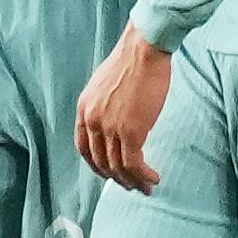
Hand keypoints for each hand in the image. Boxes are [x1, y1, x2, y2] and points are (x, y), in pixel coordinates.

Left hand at [75, 25, 172, 190]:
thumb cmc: (131, 62)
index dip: (96, 166)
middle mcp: (93, 121)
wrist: (144, 50)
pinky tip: (153, 177)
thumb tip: (115, 120)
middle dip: (117, 178)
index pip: (84, 148)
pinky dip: (143, 175)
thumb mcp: (104, 85)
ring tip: (146, 187)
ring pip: (118, 167)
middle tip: (132, 185)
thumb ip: (103, 106)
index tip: (110, 173)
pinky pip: (134, 163)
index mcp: (84, 109)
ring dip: (133, 181)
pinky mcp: (131, 131)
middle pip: (101, 162)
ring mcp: (110, 128)